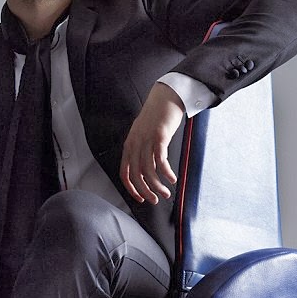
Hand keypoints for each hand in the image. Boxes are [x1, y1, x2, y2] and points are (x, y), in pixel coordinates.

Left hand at [120, 82, 185, 204]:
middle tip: (155, 200)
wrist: (166, 97)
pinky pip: (160, 160)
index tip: (141, 198)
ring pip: (148, 170)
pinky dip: (166, 173)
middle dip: (145, 191)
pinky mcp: (159, 136)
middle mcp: (135, 144)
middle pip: (136, 175)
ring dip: (157, 185)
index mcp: (129, 145)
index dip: (131, 189)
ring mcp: (146, 140)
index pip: (124, 173)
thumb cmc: (157, 118)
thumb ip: (143, 152)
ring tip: (166, 193)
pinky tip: (172, 179)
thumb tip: (148, 172)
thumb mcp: (144, 136)